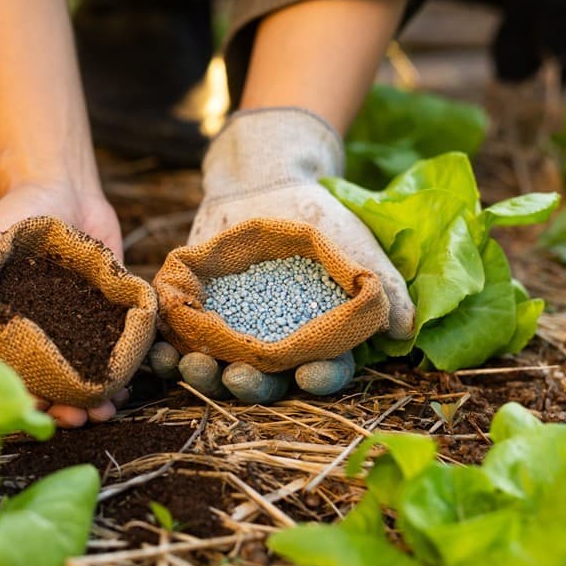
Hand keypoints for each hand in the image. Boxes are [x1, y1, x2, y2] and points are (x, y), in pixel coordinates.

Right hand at [0, 181, 123, 426]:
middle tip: (75, 419)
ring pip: (80, 378)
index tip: (30, 411)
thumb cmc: (8, 221)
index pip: (1, 380)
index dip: (14, 400)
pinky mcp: (105, 320)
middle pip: (45, 387)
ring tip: (105, 411)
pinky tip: (126, 387)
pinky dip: (120, 372)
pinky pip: (112, 353)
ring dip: (92, 400)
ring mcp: (71, 332)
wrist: (63, 190)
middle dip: (59, 409)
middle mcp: (33, 341)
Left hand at [185, 107, 414, 396]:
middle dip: (250, 386)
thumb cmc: (315, 213)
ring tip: (192, 367)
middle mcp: (270, 345)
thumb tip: (405, 328)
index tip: (308, 375)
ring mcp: (230, 332)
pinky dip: (167, 351)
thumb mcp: (350, 243)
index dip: (319, 378)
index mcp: (312, 338)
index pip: (322, 370)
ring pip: (217, 368)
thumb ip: (378, 282)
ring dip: (204, 375)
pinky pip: (179, 341)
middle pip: (263, 380)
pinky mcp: (194, 314)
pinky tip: (160, 352)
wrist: (262, 180)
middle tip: (237, 377)